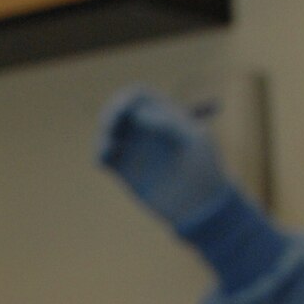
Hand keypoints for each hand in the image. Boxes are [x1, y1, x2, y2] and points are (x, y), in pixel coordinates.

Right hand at [95, 87, 230, 228]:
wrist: (201, 207)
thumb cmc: (204, 170)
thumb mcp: (194, 141)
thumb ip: (169, 123)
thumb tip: (138, 115)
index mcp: (165, 115)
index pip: (138, 96)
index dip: (126, 98)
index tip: (122, 111)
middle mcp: (147, 130)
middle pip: (118, 111)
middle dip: (109, 115)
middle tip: (108, 127)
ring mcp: (135, 150)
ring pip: (108, 133)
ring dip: (103, 135)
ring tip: (108, 148)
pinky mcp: (125, 172)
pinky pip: (104, 158)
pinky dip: (99, 154)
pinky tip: (104, 159)